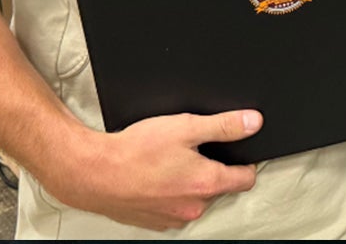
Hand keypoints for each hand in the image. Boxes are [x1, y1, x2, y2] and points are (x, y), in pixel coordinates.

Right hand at [43, 109, 261, 230]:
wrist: (91, 173)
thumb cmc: (133, 152)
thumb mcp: (185, 127)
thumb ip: (224, 125)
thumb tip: (253, 122)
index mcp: (207, 184)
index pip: (246, 178)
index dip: (245, 161)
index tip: (236, 151)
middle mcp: (193, 206)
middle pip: (220, 188)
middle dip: (213, 169)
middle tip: (193, 151)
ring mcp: (173, 218)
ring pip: (196, 198)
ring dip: (191, 183)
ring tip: (170, 163)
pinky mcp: (154, 222)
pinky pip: (174, 207)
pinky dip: (171, 193)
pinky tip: (156, 177)